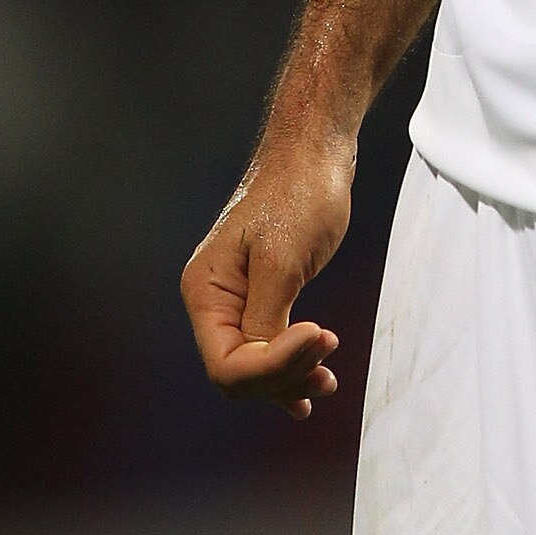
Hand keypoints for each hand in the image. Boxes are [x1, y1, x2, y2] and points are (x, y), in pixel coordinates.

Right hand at [181, 133, 351, 419]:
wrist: (315, 154)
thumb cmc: (298, 193)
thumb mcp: (282, 260)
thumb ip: (266, 318)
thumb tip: (261, 364)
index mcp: (205, 291)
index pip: (227, 366)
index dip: (274, 368)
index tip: (321, 335)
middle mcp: (213, 302)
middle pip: (240, 375)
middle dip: (285, 376)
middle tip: (330, 356)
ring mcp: (236, 302)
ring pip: (255, 369)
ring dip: (292, 379)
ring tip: (328, 380)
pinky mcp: (262, 297)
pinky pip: (268, 349)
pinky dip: (291, 367)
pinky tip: (311, 381)